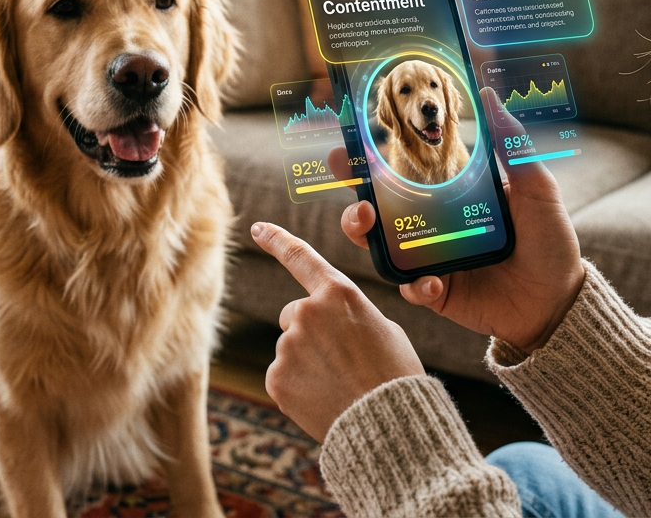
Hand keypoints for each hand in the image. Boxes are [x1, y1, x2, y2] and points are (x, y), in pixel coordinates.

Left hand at [251, 222, 424, 441]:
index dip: (277, 240)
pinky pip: (283, 375)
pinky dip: (298, 385)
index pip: (301, 257)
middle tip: (342, 358)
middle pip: (295, 313)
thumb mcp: (382, 329)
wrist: (388, 424)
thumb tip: (330, 327)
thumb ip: (348, 315)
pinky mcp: (276, 377)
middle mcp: (306, 312)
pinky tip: (323, 397)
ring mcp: (287, 345)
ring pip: (291, 347)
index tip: (257, 227)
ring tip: (339, 382)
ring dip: (307, 360)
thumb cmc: (394, 374)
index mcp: (338, 292)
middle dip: (311, 330)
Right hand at [327, 87, 584, 353]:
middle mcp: (431, 225)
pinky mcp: (436, 291)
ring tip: (367, 222)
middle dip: (351, 191)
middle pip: (377, 206)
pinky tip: (433, 282)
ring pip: (378, 244)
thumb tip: (490, 96)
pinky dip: (415, 284)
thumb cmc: (549, 241)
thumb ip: (511, 146)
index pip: (402, 172)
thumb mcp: (535, 188)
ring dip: (362, 231)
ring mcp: (429, 259)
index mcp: (449, 195)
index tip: (349, 140)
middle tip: (347, 178)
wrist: (559, 301)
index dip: (370, 157)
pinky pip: (411, 287)